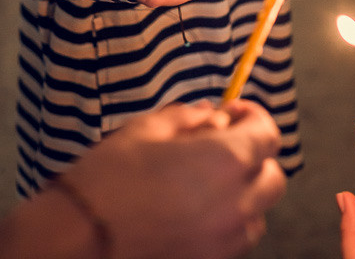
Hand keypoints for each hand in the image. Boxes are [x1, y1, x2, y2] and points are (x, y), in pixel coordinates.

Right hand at [70, 100, 285, 258]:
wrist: (81, 237)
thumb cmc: (112, 176)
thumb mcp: (149, 128)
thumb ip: (191, 118)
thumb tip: (214, 116)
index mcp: (226, 161)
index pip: (268, 133)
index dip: (254, 118)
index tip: (233, 113)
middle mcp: (237, 204)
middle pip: (273, 177)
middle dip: (254, 157)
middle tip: (223, 146)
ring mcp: (226, 241)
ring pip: (257, 213)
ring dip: (244, 193)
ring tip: (207, 182)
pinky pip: (236, 239)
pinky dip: (229, 222)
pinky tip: (197, 212)